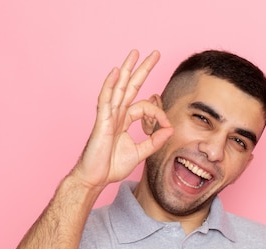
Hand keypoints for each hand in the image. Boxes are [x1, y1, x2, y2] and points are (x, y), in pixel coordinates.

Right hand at [72, 50, 172, 188]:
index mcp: (124, 121)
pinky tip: (116, 72)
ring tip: (135, 53)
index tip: (167, 125)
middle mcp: (116, 114)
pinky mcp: (102, 122)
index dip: (159, 112)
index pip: (145, 107)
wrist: (95, 178)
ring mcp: (108, 116)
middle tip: (154, 53)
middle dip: (142, 69)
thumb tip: (170, 130)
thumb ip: (154, 141)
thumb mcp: (140, 153)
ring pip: (119, 87)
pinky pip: (106, 99)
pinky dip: (110, 85)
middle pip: (131, 86)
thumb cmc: (111, 167)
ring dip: (127, 69)